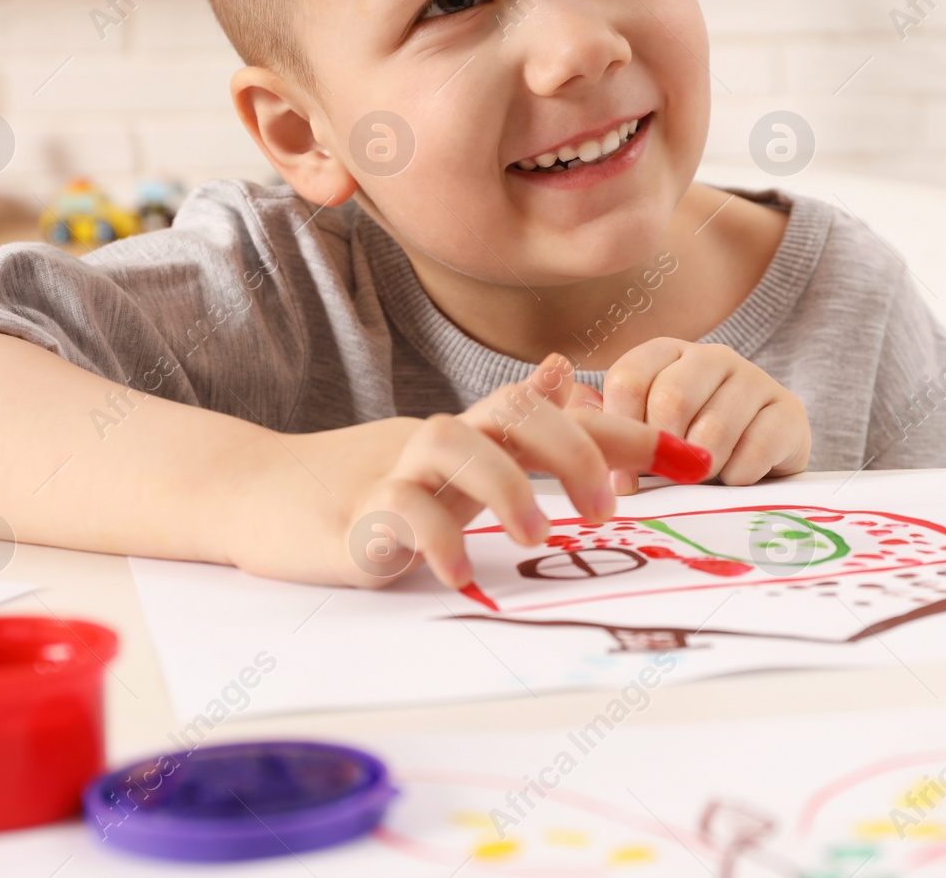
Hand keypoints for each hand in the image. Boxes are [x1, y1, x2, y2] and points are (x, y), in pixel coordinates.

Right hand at [234, 354, 706, 588]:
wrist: (255, 495)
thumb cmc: (358, 480)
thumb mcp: (447, 454)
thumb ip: (508, 426)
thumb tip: (563, 372)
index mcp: (468, 434)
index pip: (552, 411)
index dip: (623, 430)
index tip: (690, 460)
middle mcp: (435, 443)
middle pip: (510, 414)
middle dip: (573, 451)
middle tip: (606, 509)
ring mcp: (391, 475)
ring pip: (455, 448)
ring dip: (507, 490)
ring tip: (539, 539)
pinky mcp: (353, 519)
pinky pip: (400, 518)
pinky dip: (436, 541)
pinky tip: (462, 572)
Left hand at [598, 339, 809, 494]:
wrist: (758, 465)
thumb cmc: (686, 449)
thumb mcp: (640, 433)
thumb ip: (603, 424)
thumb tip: (572, 417)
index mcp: (666, 354)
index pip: (628, 379)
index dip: (620, 432)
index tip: (621, 477)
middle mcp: (711, 356)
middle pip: (671, 400)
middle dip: (664, 452)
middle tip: (668, 478)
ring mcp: (754, 379)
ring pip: (713, 429)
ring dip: (701, 469)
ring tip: (702, 479)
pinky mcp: (789, 411)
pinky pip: (755, 449)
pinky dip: (738, 476)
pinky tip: (736, 478)